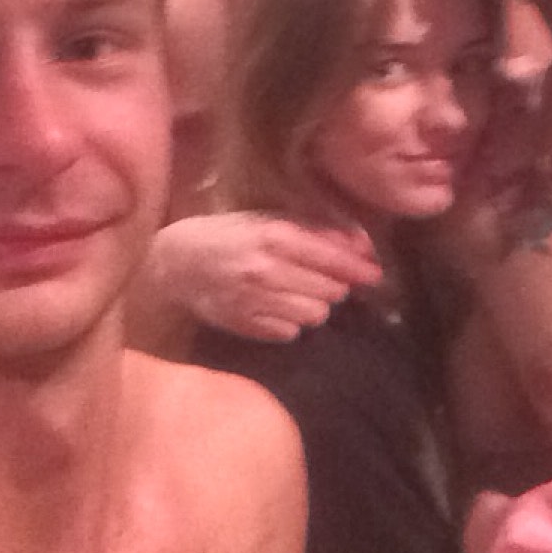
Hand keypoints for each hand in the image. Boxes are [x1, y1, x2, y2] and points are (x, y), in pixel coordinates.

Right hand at [141, 212, 381, 340]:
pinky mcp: (247, 326)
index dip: (359, 267)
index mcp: (274, 236)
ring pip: (315, 315)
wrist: (175, 264)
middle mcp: (267, 269)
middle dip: (335, 285)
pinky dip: (292, 322)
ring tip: (300, 293)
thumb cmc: (227, 235)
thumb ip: (315, 229)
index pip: (331, 257)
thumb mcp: (268, 219)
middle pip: (330, 290)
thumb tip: (362, 244)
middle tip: (326, 279)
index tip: (375, 273)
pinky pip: (291, 332)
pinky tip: (278, 308)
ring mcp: (256, 301)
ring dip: (316, 305)